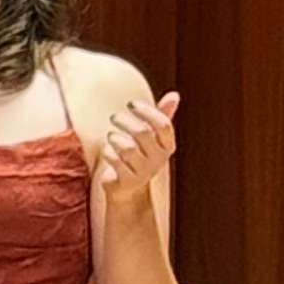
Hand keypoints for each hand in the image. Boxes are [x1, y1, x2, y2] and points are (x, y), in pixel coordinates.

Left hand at [97, 90, 179, 205]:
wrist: (128, 189)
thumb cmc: (139, 154)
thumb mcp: (152, 136)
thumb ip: (162, 115)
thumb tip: (175, 94)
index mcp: (167, 145)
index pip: (163, 125)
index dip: (146, 111)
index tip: (131, 104)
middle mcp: (159, 159)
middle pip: (142, 133)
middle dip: (124, 121)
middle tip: (114, 117)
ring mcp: (144, 171)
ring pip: (127, 147)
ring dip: (114, 137)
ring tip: (111, 137)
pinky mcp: (127, 181)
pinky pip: (115, 160)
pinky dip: (108, 152)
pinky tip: (108, 151)